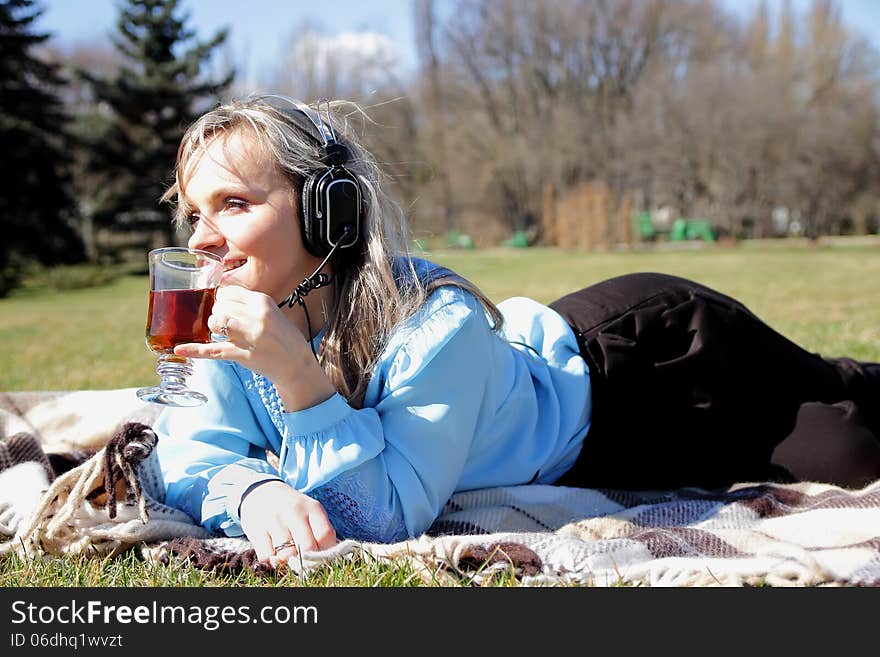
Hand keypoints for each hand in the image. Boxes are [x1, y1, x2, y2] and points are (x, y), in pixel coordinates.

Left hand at [173, 285, 335, 410]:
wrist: (297, 364)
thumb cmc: (285, 338)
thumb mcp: (272, 313)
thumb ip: (249, 305)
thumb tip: (221, 300)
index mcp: (263, 302)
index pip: (229, 292)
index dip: (223, 301)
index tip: (228, 309)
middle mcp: (256, 316)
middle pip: (219, 306)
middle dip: (217, 315)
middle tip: (228, 325)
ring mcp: (249, 336)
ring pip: (215, 323)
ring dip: (214, 328)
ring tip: (227, 335)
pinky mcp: (242, 355)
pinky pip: (213, 350)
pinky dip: (195, 350)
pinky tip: (180, 348)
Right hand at [239, 480, 336, 565]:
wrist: (261, 492)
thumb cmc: (292, 509)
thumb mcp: (310, 513)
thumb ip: (319, 532)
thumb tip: (326, 559)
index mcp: (313, 507)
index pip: (326, 535)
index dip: (324, 552)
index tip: (319, 558)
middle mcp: (294, 511)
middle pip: (307, 547)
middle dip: (306, 560)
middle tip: (302, 561)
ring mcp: (274, 520)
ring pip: (286, 555)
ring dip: (287, 562)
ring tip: (287, 557)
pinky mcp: (256, 529)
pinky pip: (267, 556)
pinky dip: (271, 561)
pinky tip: (273, 553)